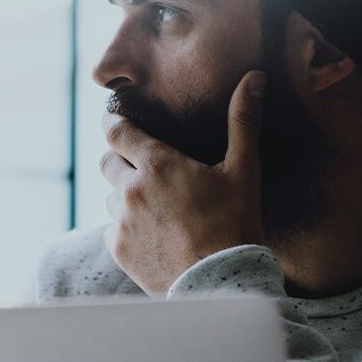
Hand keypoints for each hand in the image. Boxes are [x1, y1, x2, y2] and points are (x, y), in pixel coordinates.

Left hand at [102, 70, 268, 294]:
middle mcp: (131, 189)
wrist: (221, 284)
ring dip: (126, 194)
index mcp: (157, 164)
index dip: (113, 120)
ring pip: (112, 196)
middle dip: (120, 157)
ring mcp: (122, 222)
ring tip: (154, 204)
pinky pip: (114, 228)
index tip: (114, 117)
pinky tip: (154, 233)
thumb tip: (254, 78)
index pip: (117, 130)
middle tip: (142, 163)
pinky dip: (128, 226)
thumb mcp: (243, 171)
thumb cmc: (235, 224)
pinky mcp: (119, 249)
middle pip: (107, 160)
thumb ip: (243, 121)